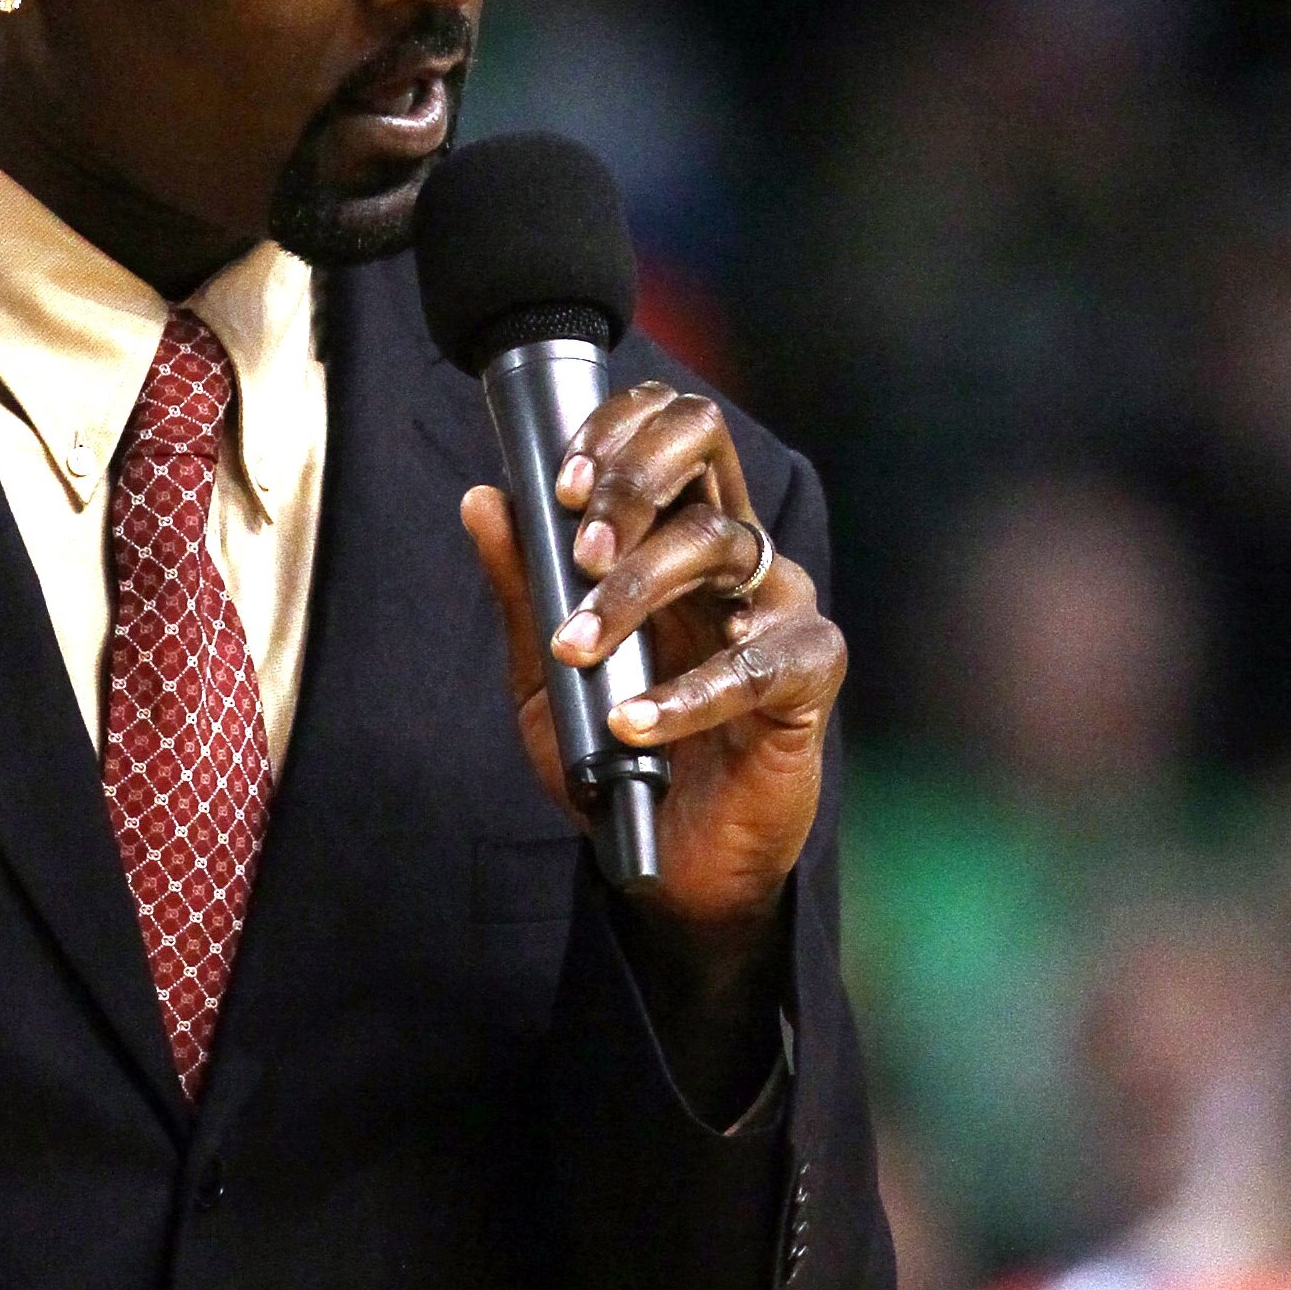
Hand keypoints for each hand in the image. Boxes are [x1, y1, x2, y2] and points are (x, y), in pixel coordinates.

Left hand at [462, 380, 844, 936]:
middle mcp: (734, 553)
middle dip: (632, 483)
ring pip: (718, 544)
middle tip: (578, 551)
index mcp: (676, 535)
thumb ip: (523, 589)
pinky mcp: (807, 675)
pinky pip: (756, 662)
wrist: (668, 859)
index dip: (621, 432)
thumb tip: (482, 498)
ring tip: (577, 650)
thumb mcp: (544, 674)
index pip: (669, 430)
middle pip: (706, 450)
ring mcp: (778, 606)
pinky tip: (632, 723)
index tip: (564, 484)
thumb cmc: (614, 754)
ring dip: (632, 593)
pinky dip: (685, 695)